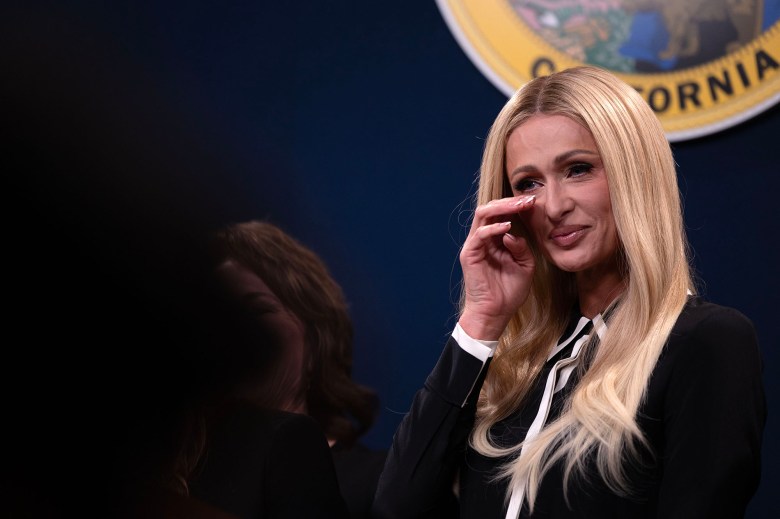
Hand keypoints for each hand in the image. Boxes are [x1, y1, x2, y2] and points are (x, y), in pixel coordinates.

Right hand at [458, 195, 535, 339]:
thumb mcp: (524, 265)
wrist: (495, 313)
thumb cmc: (508, 292)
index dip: (516, 206)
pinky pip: (480, 234)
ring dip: (502, 207)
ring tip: (519, 206)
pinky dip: (493, 228)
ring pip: (482, 214)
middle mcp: (483, 238)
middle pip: (491, 208)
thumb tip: (513, 233)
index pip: (502, 214)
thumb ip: (521, 247)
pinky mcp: (470, 254)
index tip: (534, 201)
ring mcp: (475, 245)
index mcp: (496, 239)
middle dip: (510, 201)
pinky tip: (508, 227)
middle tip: (528, 200)